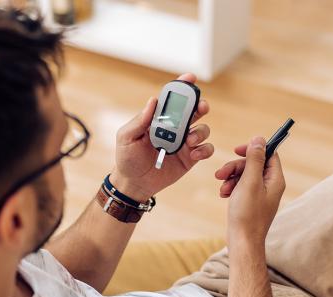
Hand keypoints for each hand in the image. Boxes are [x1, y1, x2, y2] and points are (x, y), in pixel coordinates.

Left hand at [110, 73, 213, 200]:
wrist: (134, 183)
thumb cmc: (127, 158)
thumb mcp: (126, 137)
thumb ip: (139, 120)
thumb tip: (153, 100)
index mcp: (159, 119)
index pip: (172, 99)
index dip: (182, 86)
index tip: (191, 78)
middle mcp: (174, 127)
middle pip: (194, 110)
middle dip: (200, 104)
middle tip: (201, 106)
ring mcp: (184, 143)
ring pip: (203, 129)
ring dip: (200, 131)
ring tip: (190, 141)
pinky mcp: (190, 158)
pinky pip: (206, 149)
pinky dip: (204, 149)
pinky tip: (193, 154)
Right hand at [216, 137, 284, 246]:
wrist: (242, 241)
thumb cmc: (247, 214)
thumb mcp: (250, 182)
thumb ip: (255, 159)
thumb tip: (259, 139)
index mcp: (275, 180)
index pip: (269, 154)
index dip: (253, 149)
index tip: (237, 150)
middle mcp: (270, 186)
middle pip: (253, 164)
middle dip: (235, 167)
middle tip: (220, 173)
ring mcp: (260, 194)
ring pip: (244, 175)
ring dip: (230, 178)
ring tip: (222, 188)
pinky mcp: (251, 202)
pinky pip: (240, 187)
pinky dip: (231, 188)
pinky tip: (223, 195)